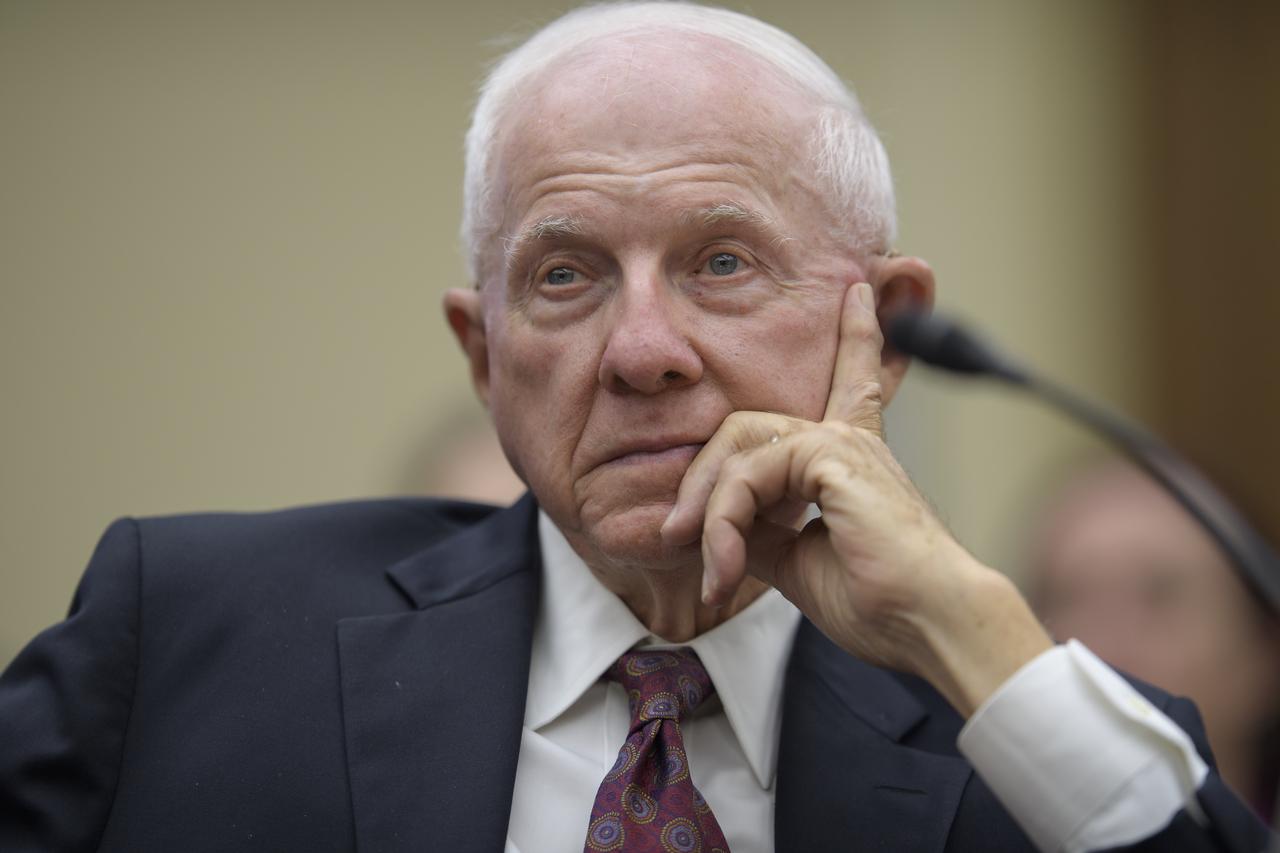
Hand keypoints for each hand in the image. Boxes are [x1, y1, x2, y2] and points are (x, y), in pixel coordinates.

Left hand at [660, 282, 1050, 715]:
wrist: (928, 624)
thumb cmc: (877, 602)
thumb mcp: (797, 561)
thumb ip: (758, 531)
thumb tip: (716, 527)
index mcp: (850, 456)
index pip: (849, 380)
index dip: (857, 337)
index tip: (861, 289)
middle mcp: (849, 437)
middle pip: (744, 425)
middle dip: (702, 480)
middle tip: (676, 536)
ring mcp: (842, 440)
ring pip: (737, 449)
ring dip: (709, 514)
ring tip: (713, 572)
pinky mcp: (833, 454)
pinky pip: (748, 475)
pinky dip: (726, 523)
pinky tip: (728, 568)